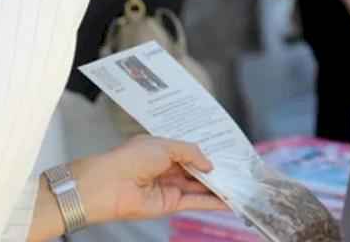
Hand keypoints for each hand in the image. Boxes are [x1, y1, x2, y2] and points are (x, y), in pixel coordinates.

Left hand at [74, 136, 226, 222]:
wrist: (109, 185)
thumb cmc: (130, 159)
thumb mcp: (165, 145)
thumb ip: (191, 152)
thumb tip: (209, 165)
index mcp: (162, 150)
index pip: (189, 151)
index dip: (207, 152)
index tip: (227, 152)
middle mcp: (167, 169)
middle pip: (196, 170)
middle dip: (216, 170)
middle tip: (239, 169)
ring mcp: (169, 187)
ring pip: (199, 187)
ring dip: (218, 187)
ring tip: (241, 185)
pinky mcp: (170, 204)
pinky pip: (195, 202)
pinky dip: (212, 202)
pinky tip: (229, 200)